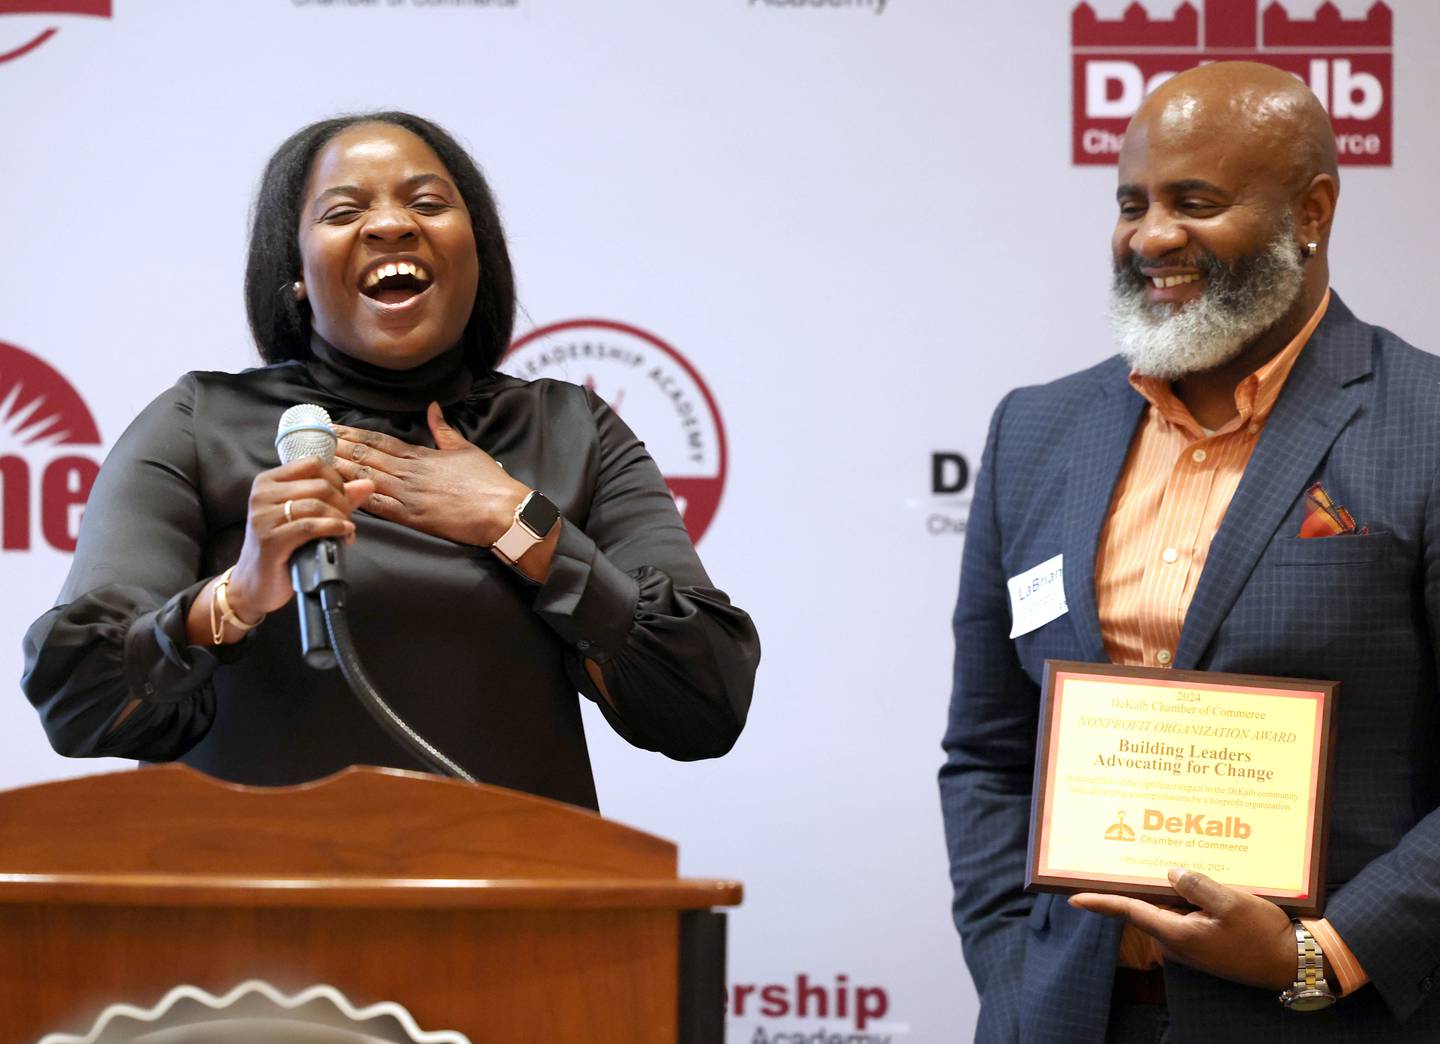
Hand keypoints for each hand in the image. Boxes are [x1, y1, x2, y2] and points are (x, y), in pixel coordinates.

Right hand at [226, 457, 374, 618]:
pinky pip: (311, 526)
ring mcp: (263, 517)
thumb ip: (335, 498)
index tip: (343, 500)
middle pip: (319, 485)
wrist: (256, 583)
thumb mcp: (306, 516)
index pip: (313, 464)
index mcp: (268, 481)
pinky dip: (334, 529)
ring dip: (340, 519)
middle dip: (342, 503)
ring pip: (317, 505)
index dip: (336, 480)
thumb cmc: (283, 547)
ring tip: (345, 533)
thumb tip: (368, 484)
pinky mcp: (270, 539)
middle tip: (347, 521)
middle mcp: (261, 494)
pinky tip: (344, 535)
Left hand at [332, 402, 530, 547]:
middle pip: (366, 456)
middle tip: (311, 439)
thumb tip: (433, 407)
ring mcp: (409, 494)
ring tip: (316, 462)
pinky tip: (338, 494)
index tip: (332, 427)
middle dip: (337, 448)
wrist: (503, 510)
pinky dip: (358, 499)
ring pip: (366, 478)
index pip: (379, 440)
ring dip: (340, 469)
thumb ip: (444, 429)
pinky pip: (379, 507)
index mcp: (421, 455)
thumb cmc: (488, 481)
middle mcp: (410, 472)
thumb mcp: (465, 448)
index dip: (353, 433)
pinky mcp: (413, 517)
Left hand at [1068, 868, 1295, 989]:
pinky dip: (1186, 896)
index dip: (1101, 903)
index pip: (1130, 912)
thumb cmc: (1262, 935)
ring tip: (1168, 853)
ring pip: (1168, 907)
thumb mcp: (1231, 903)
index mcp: (1178, 934)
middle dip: (1139, 881)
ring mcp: (1191, 943)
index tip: (1073, 898)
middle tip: (1130, 848)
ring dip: (1167, 887)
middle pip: (1147, 905)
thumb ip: (1197, 885)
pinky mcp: (1204, 941)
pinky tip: (1194, 876)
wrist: (1291, 963)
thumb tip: (1170, 872)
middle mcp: (1177, 941)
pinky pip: (1185, 913)